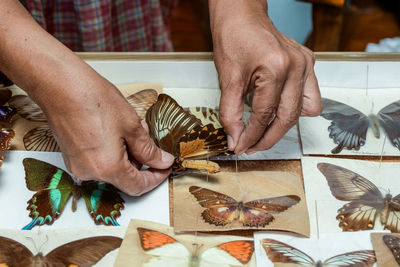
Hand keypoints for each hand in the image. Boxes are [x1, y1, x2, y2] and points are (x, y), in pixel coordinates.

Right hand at [0, 0, 173, 195]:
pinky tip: (115, 131)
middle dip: (141, 161)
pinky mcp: (71, 157)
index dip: (156, 178)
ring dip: (126, 154)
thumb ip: (149, 149)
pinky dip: (111, 152)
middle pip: (125, 178)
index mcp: (108, 169)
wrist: (60, 85)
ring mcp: (78, 165)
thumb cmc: (93, 100)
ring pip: (112, 169)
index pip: (138, 186)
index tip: (165, 167)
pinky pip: (98, 161)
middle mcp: (90, 173)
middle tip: (148, 138)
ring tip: (130, 129)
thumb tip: (161, 161)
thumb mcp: (131, 125)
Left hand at [209, 0, 321, 153]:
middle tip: (252, 147)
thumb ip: (231, 113)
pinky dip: (294, 106)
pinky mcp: (308, 62)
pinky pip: (310, 95)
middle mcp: (297, 66)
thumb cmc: (233, 39)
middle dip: (269, 138)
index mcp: (276, 68)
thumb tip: (235, 139)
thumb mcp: (227, 79)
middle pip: (288, 117)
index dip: (251, 136)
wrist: (242, 16)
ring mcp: (306, 64)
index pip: (265, 115)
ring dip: (285, 124)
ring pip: (305, 110)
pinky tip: (277, 108)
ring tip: (264, 130)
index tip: (241, 147)